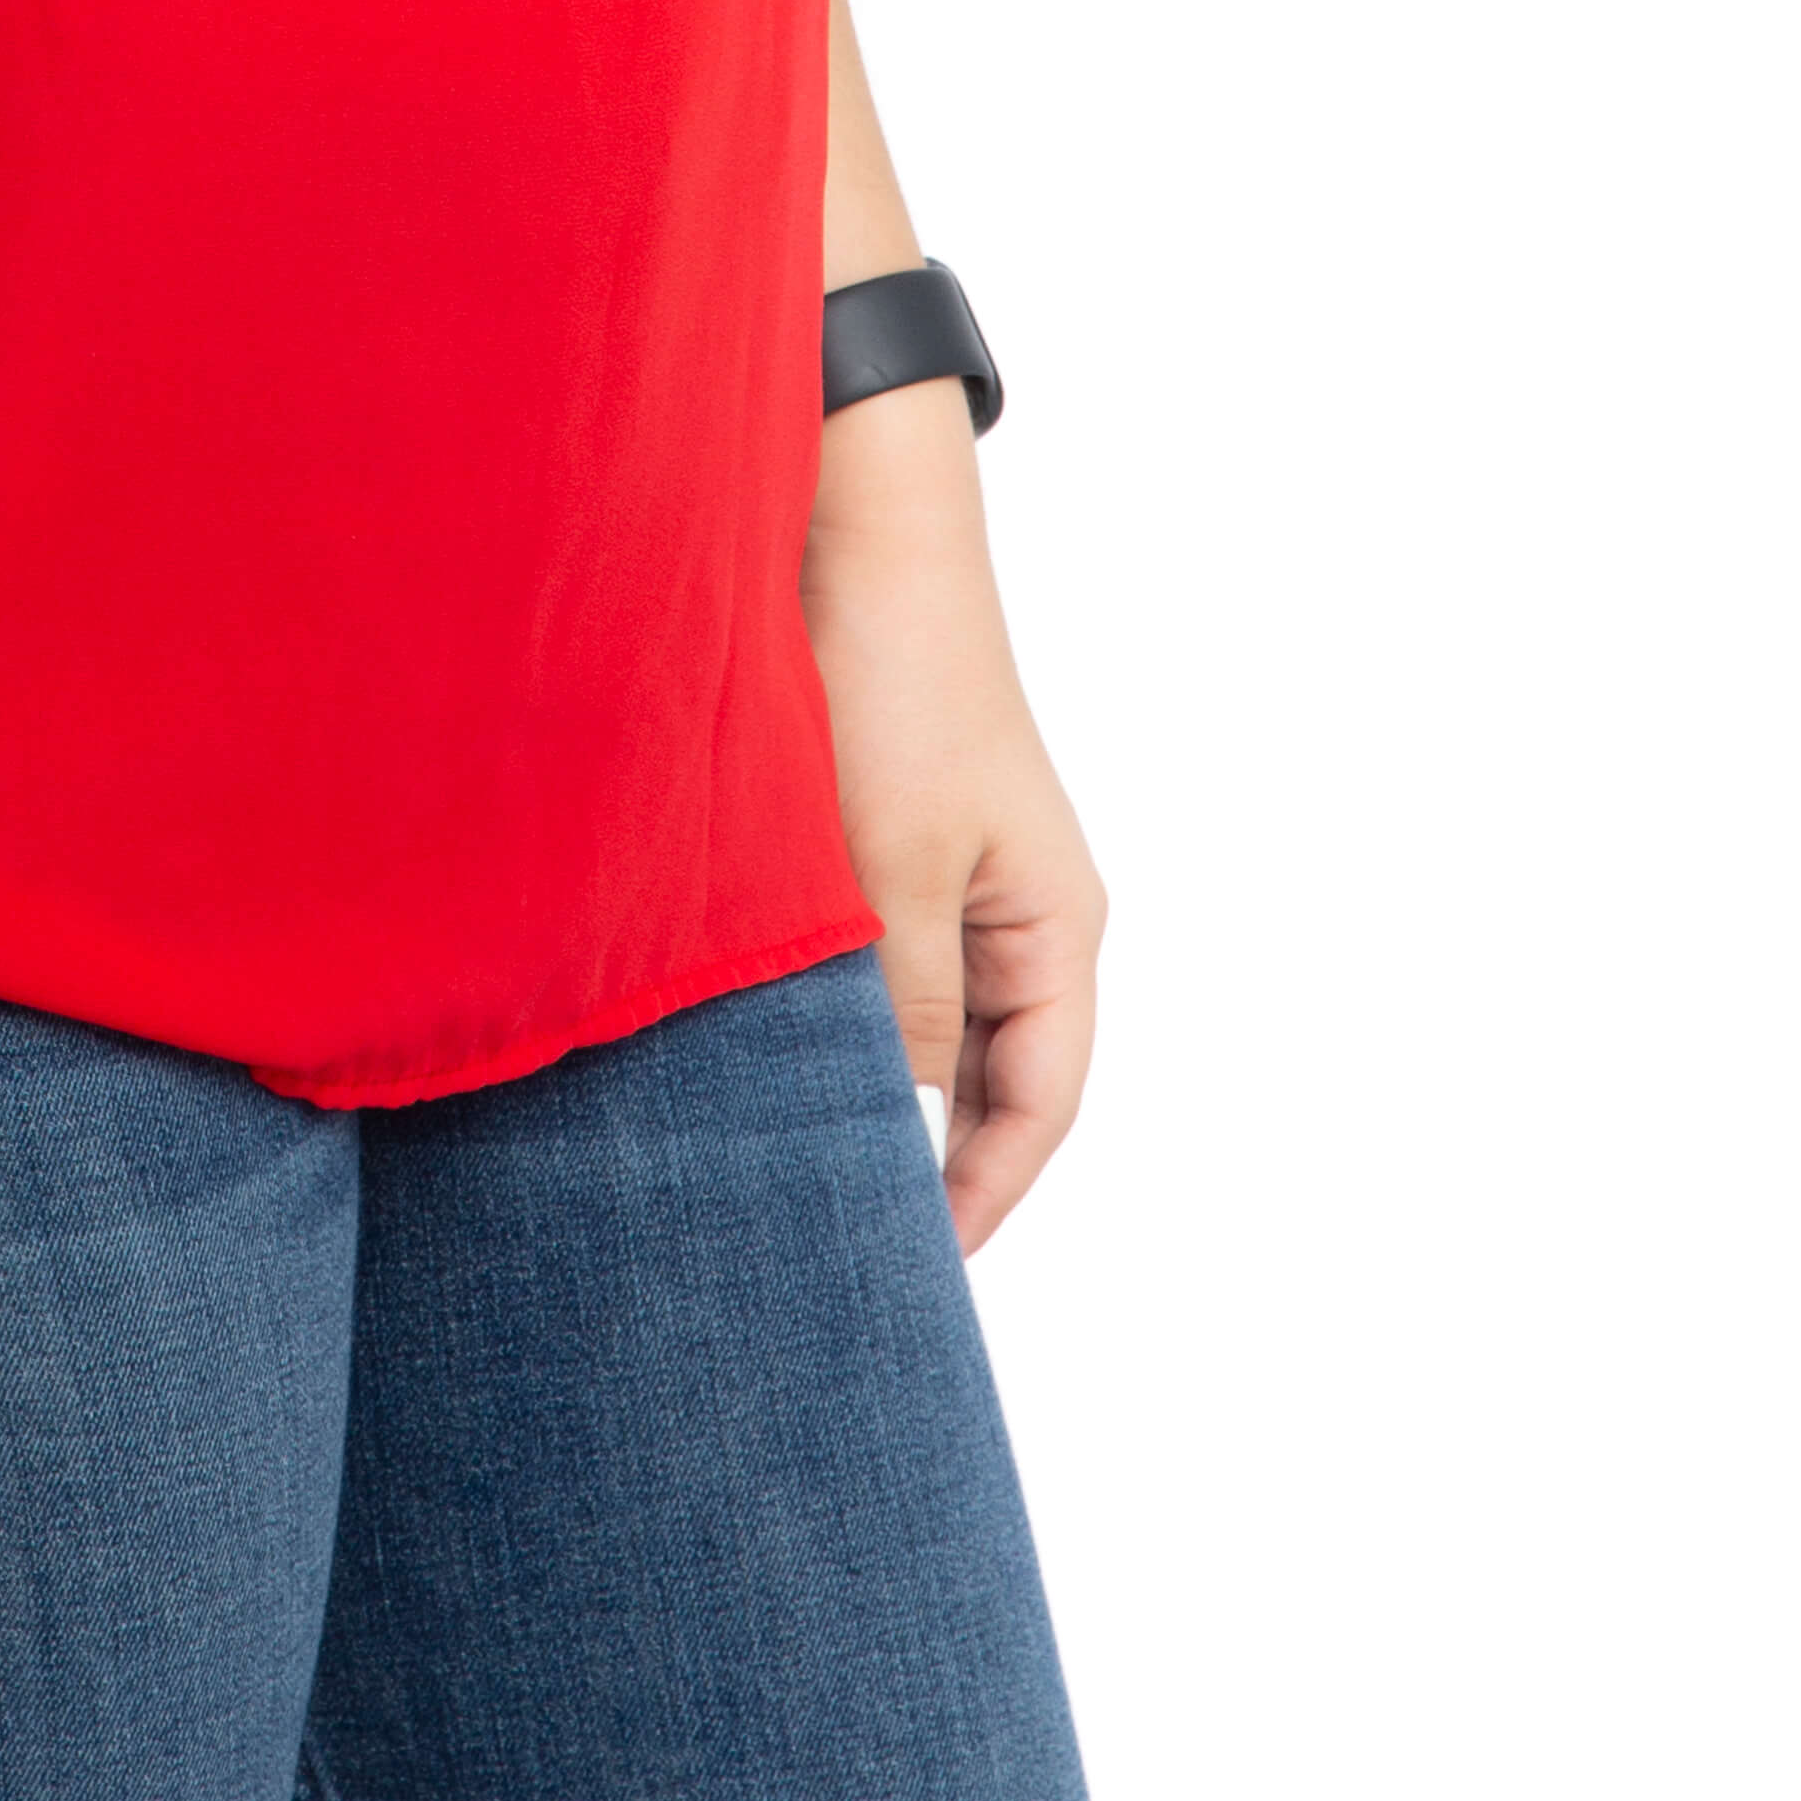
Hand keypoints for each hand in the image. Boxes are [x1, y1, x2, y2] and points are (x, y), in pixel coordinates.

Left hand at [801, 382, 1108, 1254]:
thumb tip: (892, 1122)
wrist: (849, 526)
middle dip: (917, 1155)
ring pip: (905, 1015)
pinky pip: (855, 953)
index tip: (917, 1274)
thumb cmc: (894, 685)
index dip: (983, 1195)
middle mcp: (1009, 907)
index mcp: (1055, 924)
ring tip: (774, 1157)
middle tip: (833, 1236)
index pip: (1039, 1103)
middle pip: (980, 1073)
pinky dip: (816, 1004)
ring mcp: (940, 869)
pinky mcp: (868, 832)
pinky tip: (746, 1040)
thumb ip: (902, 1005)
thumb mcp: (896, 870)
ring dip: (853, 1075)